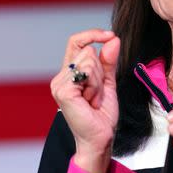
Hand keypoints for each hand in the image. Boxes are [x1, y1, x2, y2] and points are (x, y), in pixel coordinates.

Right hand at [50, 29, 119, 172]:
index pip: (76, 42)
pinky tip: (91, 102)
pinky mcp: (63, 90)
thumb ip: (109, 61)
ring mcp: (59, 83)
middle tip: (97, 93)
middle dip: (101, 72)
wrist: (100, 138)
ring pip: (89, 62)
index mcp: (69, 72)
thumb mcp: (108, 82)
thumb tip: (113, 39)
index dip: (92, 35)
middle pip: (88, 52)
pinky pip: (87, 73)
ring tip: (94, 99)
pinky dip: (96, 87)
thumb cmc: (101, 115)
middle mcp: (61, 76)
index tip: (110, 36)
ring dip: (99, 82)